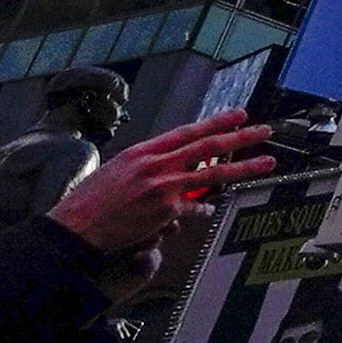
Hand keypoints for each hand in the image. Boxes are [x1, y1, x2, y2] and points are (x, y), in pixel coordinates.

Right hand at [52, 116, 283, 268]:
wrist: (75, 227)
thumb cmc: (90, 201)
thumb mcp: (117, 169)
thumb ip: (149, 164)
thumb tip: (174, 164)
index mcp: (143, 151)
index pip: (188, 130)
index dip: (216, 121)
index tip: (239, 115)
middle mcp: (156, 165)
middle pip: (208, 147)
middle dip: (241, 137)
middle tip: (264, 130)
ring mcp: (164, 188)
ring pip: (214, 175)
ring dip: (245, 167)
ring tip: (267, 163)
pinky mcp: (166, 211)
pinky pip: (194, 209)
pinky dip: (201, 210)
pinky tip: (207, 211)